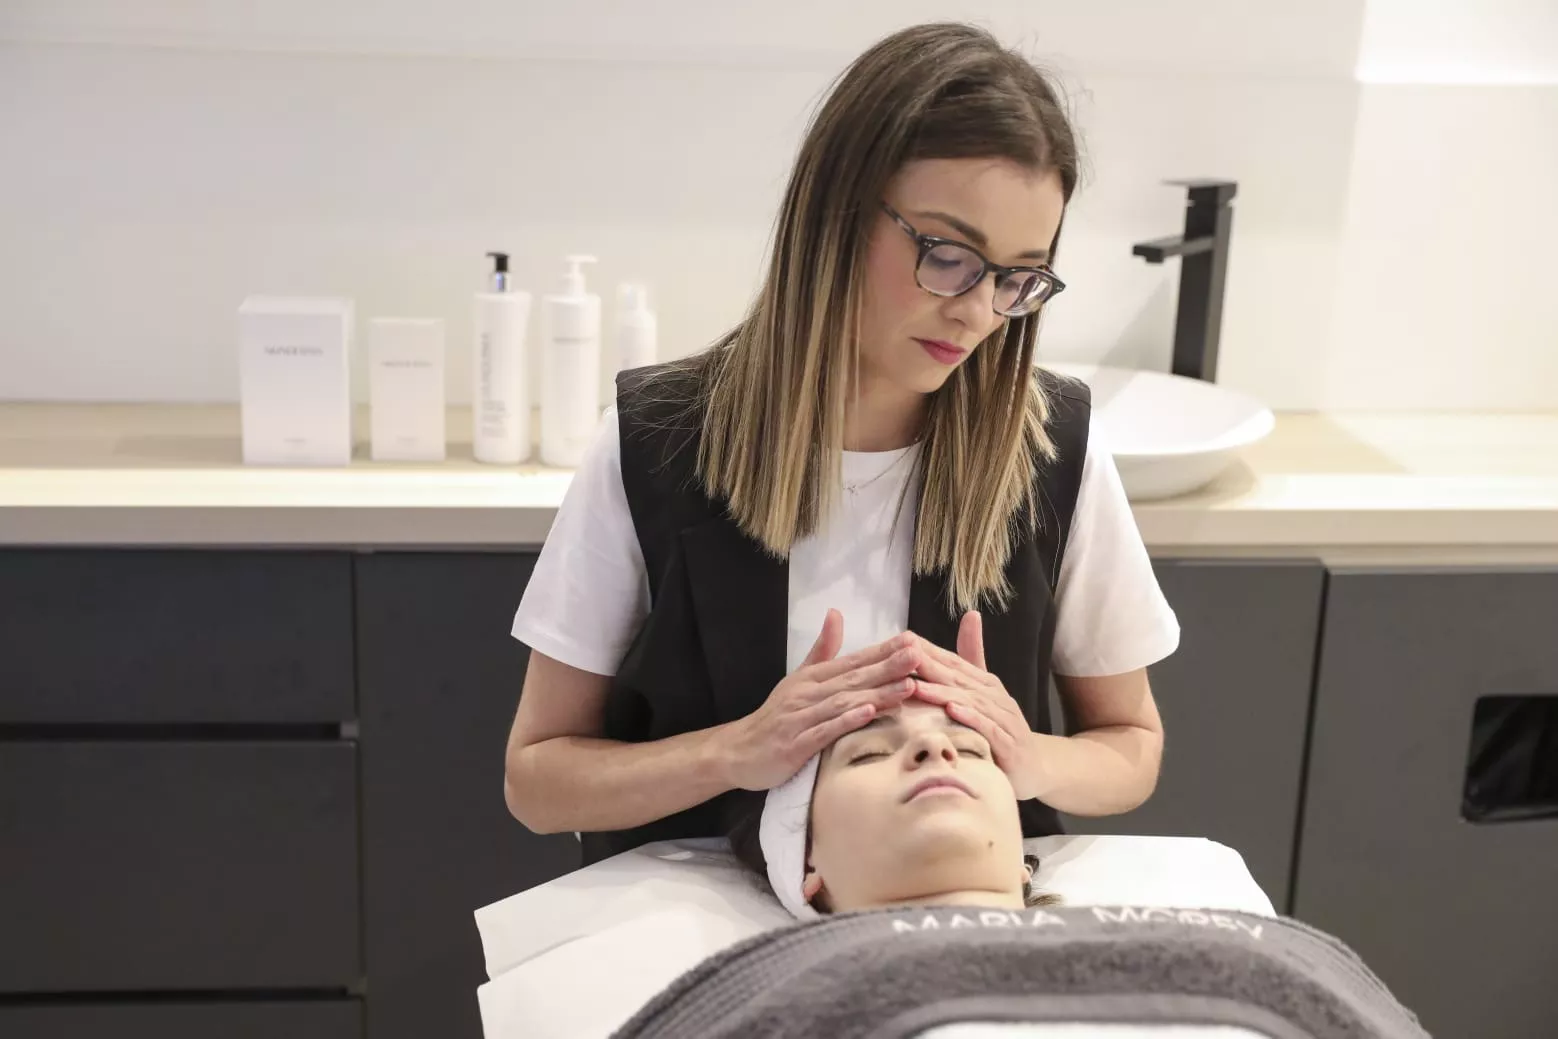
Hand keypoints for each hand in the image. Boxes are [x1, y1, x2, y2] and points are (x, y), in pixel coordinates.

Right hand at [718, 609, 919, 790]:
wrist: (738, 751)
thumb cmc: (776, 717)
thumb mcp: (798, 679)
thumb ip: (822, 650)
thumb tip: (836, 613)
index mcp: (812, 678)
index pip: (853, 661)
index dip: (882, 651)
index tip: (912, 641)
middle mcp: (807, 693)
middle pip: (853, 678)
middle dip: (888, 666)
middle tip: (918, 655)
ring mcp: (800, 718)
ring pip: (843, 702)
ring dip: (876, 693)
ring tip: (906, 686)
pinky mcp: (795, 744)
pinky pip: (824, 731)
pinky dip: (847, 721)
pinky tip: (869, 712)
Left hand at [909, 611, 1048, 799]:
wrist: (1035, 770)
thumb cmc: (1001, 732)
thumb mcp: (983, 700)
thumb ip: (971, 664)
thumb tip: (968, 617)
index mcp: (987, 685)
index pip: (954, 664)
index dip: (929, 651)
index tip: (902, 640)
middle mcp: (997, 698)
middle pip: (959, 679)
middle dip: (931, 666)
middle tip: (904, 656)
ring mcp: (1006, 721)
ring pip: (972, 702)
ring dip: (944, 692)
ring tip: (917, 686)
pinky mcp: (1010, 746)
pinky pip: (989, 729)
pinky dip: (971, 719)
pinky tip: (952, 711)